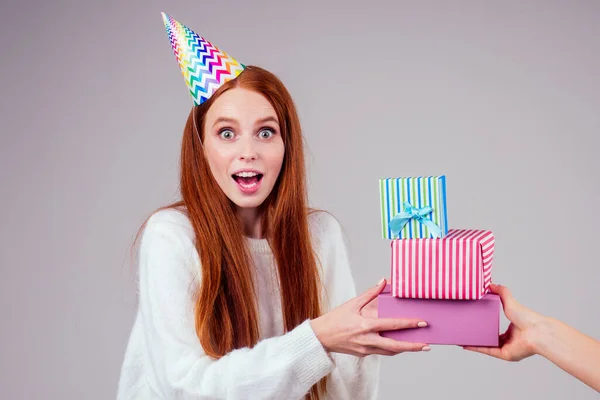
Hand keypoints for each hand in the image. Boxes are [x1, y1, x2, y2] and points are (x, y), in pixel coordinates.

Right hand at [310, 278, 429, 356]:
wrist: (321, 337)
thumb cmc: (335, 319)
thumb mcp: (352, 304)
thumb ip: (370, 293)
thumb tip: (383, 282)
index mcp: (365, 325)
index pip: (392, 325)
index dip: (408, 324)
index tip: (421, 323)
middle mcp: (367, 339)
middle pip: (395, 346)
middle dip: (413, 346)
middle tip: (427, 345)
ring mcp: (366, 349)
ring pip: (390, 351)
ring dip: (404, 349)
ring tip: (417, 346)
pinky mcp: (363, 354)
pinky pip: (381, 352)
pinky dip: (391, 349)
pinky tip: (398, 345)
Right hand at [463, 283, 545, 360]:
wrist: (536, 331)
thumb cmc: (527, 317)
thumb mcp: (510, 301)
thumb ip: (502, 292)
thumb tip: (491, 284)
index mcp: (512, 330)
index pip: (494, 329)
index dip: (483, 326)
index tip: (473, 321)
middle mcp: (509, 340)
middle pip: (489, 339)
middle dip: (477, 336)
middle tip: (465, 330)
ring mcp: (506, 348)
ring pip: (486, 346)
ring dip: (474, 343)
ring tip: (462, 338)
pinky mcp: (504, 354)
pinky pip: (487, 351)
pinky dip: (476, 348)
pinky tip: (466, 344)